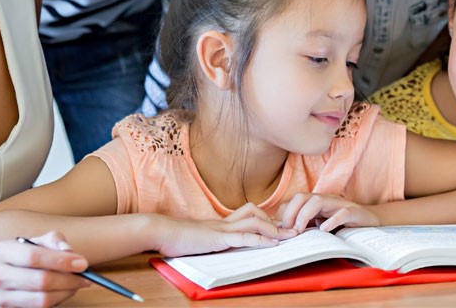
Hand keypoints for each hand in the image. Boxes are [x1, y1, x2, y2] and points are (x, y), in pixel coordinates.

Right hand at [0, 231, 89, 307]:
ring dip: (66, 292)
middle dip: (69, 279)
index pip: (34, 257)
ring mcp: (0, 297)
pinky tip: (63, 291)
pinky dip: (58, 300)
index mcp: (3, 251)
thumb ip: (53, 240)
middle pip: (41, 281)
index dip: (61, 261)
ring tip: (77, 284)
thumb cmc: (23, 259)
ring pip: (42, 300)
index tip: (82, 263)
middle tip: (86, 277)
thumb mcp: (35, 242)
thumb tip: (68, 250)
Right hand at [153, 203, 294, 256]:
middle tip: (293, 229)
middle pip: (256, 212)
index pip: (249, 214)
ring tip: (290, 236)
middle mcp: (225, 221)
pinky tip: (273, 244)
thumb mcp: (200, 238)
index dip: (266, 218)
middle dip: (276, 221)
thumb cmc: (177, 237)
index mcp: (221, 222)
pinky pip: (244, 236)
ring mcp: (222, 228)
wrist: (162, 232)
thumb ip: (213, 239)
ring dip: (274, 229)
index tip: (281, 227)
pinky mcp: (218, 237)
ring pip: (255, 221)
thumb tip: (221, 244)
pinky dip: (261, 239)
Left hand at [278, 193, 379, 232]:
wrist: (370, 222)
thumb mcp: (321, 225)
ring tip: (299, 231)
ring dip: (305, 215)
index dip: (283, 214)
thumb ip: (306, 225)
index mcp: (316, 203)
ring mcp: (339, 205)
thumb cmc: (343, 225)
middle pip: (302, 197)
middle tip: (288, 231)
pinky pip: (342, 213)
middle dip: (290, 213)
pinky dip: (332, 220)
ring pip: (318, 201)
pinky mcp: (353, 212)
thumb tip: (283, 233)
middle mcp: (326, 200)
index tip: (278, 231)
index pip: (294, 201)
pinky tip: (324, 229)